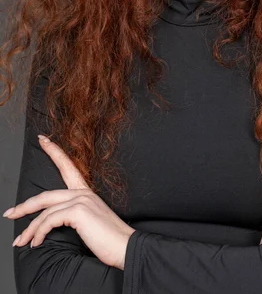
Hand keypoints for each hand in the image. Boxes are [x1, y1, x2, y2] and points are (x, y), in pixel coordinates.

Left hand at [4, 135, 134, 269]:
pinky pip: (48, 221)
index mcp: (86, 192)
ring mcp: (80, 199)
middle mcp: (83, 192)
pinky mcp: (77, 210)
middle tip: (9, 213)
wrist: (125, 246)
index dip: (54, 151)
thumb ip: (73, 216)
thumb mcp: (89, 223)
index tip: (43, 139)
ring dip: (29, 229)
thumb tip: (52, 223)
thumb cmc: (109, 239)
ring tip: (20, 241)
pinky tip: (36, 243)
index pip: (67, 166)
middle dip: (24, 206)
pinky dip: (38, 233)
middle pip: (45, 195)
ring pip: (44, 211)